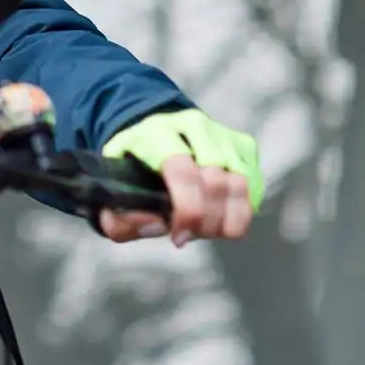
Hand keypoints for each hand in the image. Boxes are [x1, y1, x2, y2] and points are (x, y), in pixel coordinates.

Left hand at [97, 109, 261, 246]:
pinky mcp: (243, 144)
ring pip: (241, 184)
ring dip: (226, 220)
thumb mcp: (111, 188)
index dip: (188, 211)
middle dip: (205, 221)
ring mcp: (222, 134)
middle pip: (215, 182)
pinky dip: (240, 212)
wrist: (151, 128)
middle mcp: (193, 126)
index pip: (182, 170)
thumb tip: (156, 228)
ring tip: (205, 231)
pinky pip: (254, 187)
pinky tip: (218, 217)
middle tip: (188, 236)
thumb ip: (119, 219)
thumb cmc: (131, 167)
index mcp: (155, 133)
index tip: (179, 237)